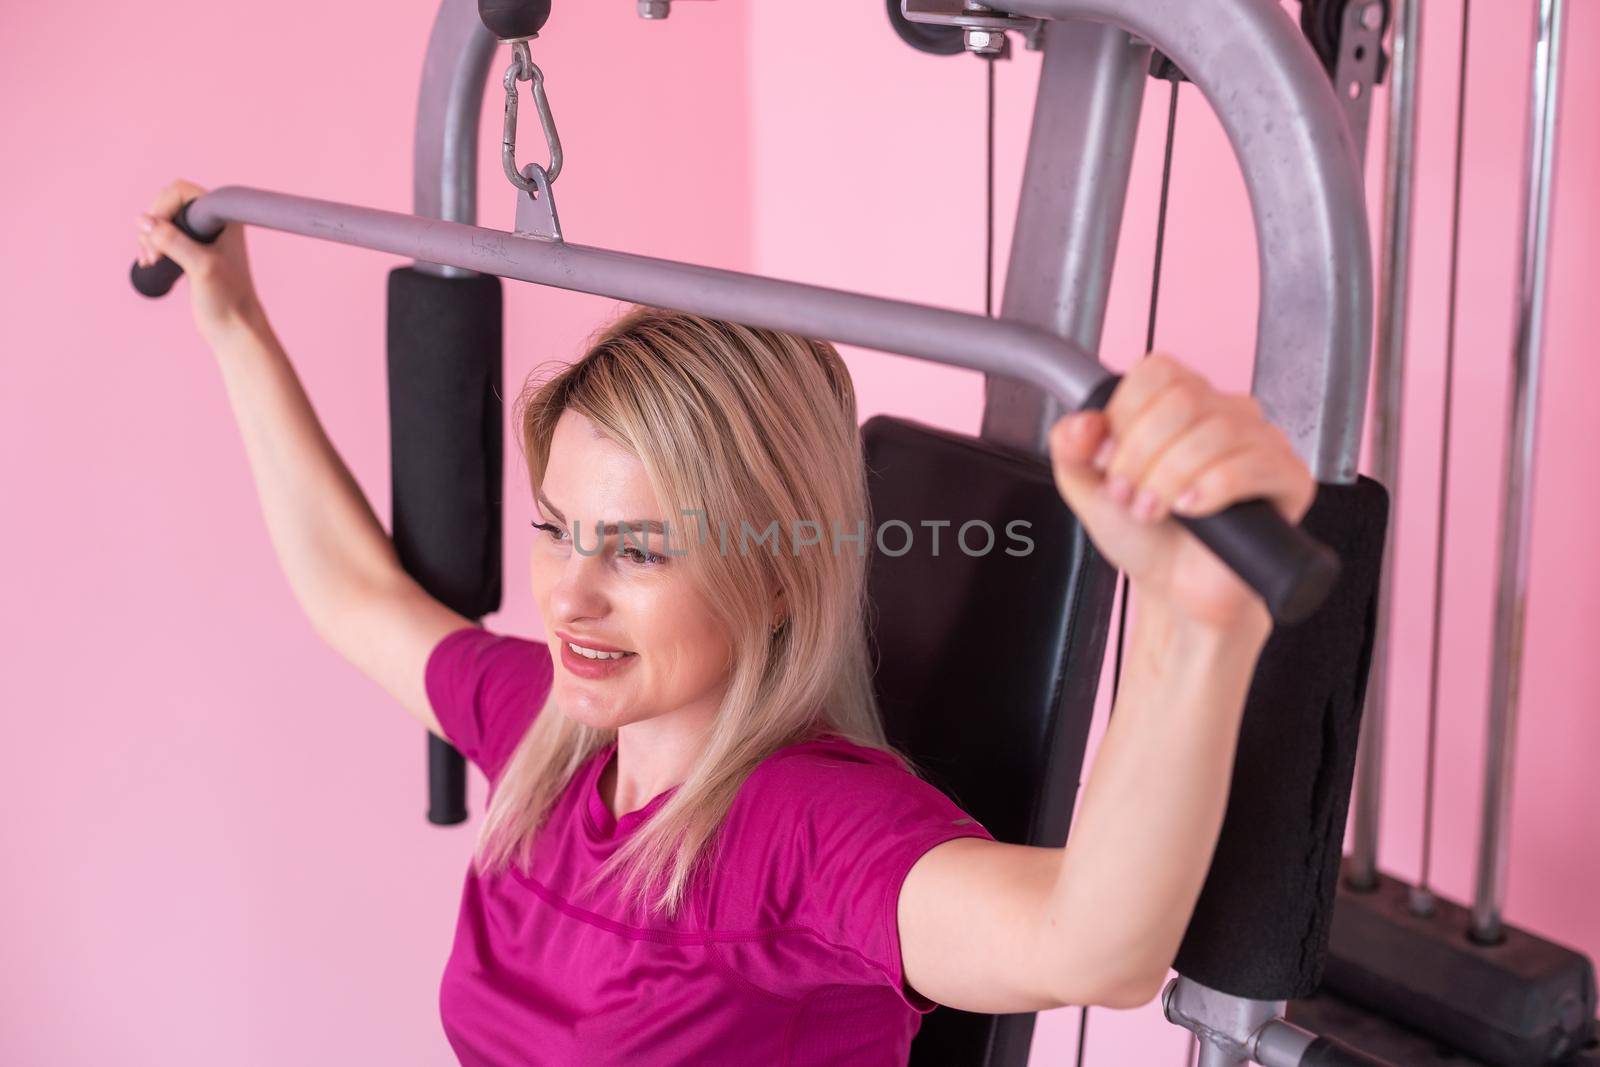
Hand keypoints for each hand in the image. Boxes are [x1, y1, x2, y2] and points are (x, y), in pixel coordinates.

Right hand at [135, 179, 264, 344]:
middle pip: (168, 205)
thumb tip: (141, 220)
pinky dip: (152, 246)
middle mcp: (213, 223)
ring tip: (151, 261)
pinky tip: (150, 263)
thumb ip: (173, 240)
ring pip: (162, 222)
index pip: (182, 191)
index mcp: (223, 218)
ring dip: (149, 238)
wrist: (235, 328)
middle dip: (152, 225)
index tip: (156, 235)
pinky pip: (163, 238)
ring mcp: (202, 238)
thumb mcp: (200, 266)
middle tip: (153, 255)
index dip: (162, 206)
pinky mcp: (191, 253)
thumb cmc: (227, 299)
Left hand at [1047, 353, 1316, 632]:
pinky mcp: (1289, 478)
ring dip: (1170, 478)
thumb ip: (1070, 450)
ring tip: (1154, 511)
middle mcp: (1225, 412)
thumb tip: (1082, 423)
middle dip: (1142, 455)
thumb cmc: (1144, 535)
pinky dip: (1212, 488)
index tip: (1109, 461)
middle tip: (1129, 496)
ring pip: (1215, 432)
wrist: (1175, 590)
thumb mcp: (1088, 489)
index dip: (1124, 417)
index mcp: (1180, 401)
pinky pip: (1254, 463)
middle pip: (1183, 400)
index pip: (1157, 372)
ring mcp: (1261, 442)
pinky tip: (1193, 509)